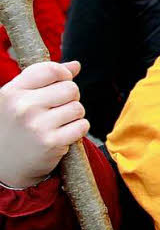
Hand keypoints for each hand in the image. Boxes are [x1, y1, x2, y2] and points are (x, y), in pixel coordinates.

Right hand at [0, 61, 87, 188]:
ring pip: (78, 107)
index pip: (50, 70)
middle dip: (70, 98)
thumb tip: (76, 65)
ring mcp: (37, 125)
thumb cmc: (15, 126)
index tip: (60, 84)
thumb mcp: (19, 98)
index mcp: (12, 92)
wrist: (6, 164)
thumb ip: (45, 78)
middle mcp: (23, 107)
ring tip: (58, 123)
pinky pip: (82, 126)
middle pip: (70, 88)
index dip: (63, 75)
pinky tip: (63, 135)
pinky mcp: (51, 142)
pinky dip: (78, 130)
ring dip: (74, 116)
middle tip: (57, 110)